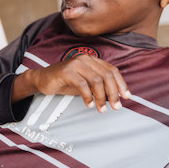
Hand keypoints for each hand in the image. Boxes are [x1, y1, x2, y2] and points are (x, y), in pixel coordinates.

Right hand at [13, 54, 130, 112]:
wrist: (42, 79)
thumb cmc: (65, 82)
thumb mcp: (85, 83)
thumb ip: (99, 86)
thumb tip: (116, 97)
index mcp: (92, 60)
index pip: (112, 70)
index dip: (121, 84)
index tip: (126, 97)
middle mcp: (85, 59)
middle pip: (106, 75)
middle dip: (113, 93)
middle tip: (116, 107)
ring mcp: (76, 63)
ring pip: (96, 80)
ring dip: (101, 97)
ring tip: (101, 109)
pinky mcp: (66, 71)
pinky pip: (82, 84)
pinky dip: (88, 96)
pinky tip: (89, 105)